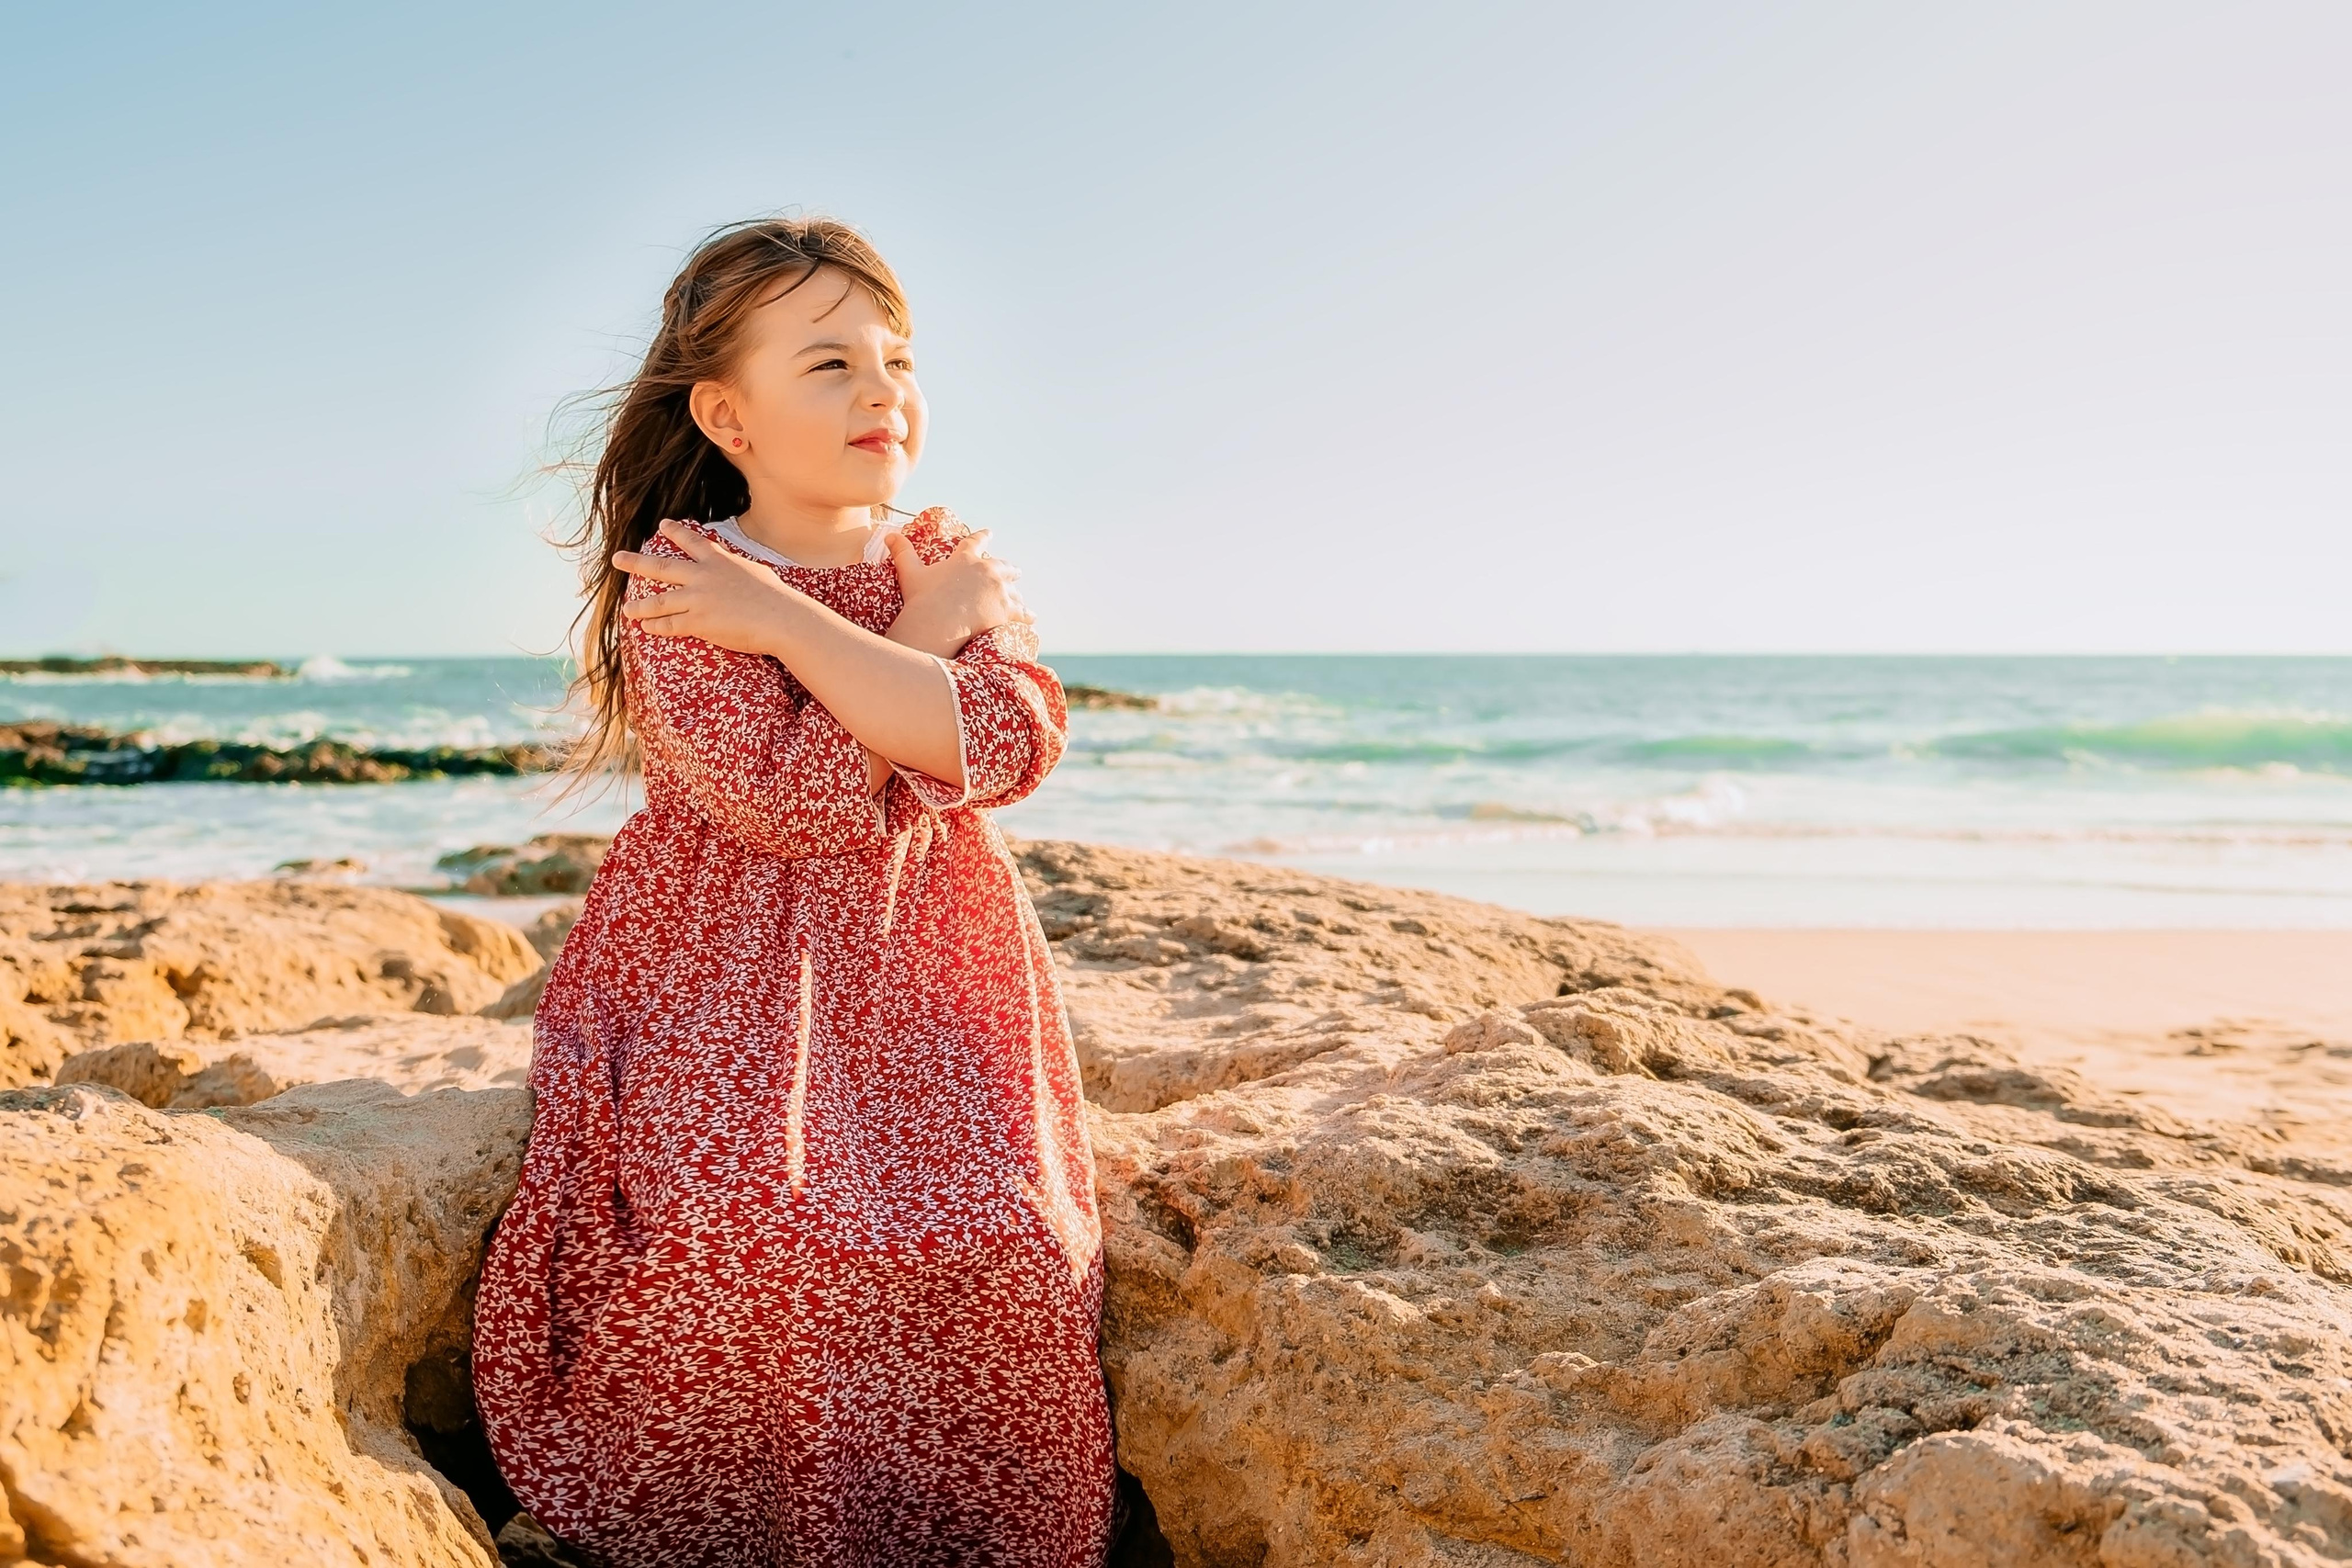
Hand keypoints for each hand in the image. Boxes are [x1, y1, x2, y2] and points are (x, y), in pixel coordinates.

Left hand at [614, 520, 803, 655]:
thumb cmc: (776, 598)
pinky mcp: (699, 622)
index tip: (662, 525)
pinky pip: (670, 625)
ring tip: (627, 609)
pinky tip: (646, 628)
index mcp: (719, 561)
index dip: (675, 532)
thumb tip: (736, 565)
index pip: (692, 541)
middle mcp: (703, 576)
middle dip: (636, 562)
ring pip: (660, 601)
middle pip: (662, 567)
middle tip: (617, 558)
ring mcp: (698, 599)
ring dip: (640, 605)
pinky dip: (656, 627)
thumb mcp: (756, 572)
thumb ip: (738, 568)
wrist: (781, 618)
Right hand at [882, 527, 1033, 658]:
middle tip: (1014, 571)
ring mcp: (999, 589)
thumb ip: (902, 552)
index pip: (976, 542)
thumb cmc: (923, 598)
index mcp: (966, 558)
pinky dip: (1026, 615)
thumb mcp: (910, 573)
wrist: (938, 621)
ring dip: (1016, 593)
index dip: (983, 537)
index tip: (989, 533)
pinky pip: (1021, 612)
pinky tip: (1031, 617)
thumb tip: (889, 534)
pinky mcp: (1006, 609)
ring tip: (1020, 599)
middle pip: (1003, 565)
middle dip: (1008, 569)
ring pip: (1013, 589)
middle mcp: (986, 570)